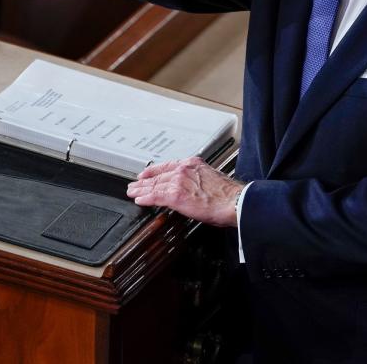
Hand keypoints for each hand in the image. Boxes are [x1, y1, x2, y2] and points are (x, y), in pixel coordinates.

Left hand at [126, 156, 243, 226]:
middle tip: (134, 185)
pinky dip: (146, 198)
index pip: (168, 165)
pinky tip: (139, 200)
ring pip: (154, 186)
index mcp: (193, 164)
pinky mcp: (176, 195)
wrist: (234, 201)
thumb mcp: (210, 178)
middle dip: (144, 181)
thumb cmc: (228, 195)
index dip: (154, 170)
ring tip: (132, 192)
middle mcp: (184, 170)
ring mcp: (179, 182)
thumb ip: (197, 180)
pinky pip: (155, 197)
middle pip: (158, 176)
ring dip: (141, 190)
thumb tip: (192, 188)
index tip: (146, 174)